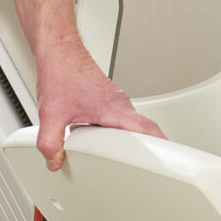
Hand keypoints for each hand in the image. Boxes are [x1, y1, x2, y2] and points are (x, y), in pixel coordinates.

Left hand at [34, 47, 163, 171]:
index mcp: (113, 108)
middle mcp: (119, 104)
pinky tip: (107, 141)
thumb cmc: (62, 72)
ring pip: (132, 125)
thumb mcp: (51, 114)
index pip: (147, 128)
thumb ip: (50, 143)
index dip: (161, 145)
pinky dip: (120, 132)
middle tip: (149, 168)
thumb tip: (54, 161)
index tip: (169, 159)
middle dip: (150, 149)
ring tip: (128, 160)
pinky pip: (121, 119)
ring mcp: (116, 101)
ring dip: (133, 141)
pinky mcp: (109, 100)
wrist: (59, 52)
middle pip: (145, 129)